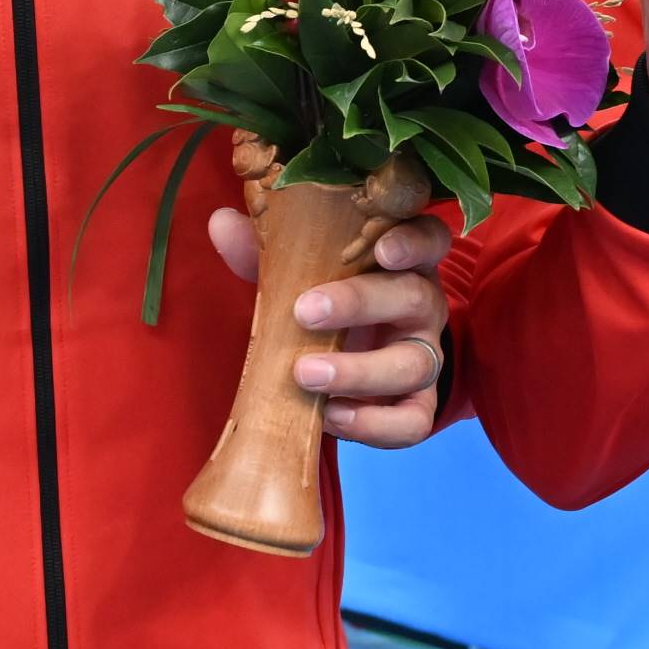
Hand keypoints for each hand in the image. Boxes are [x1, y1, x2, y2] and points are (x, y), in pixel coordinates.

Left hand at [206, 208, 452, 447]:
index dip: (412, 242)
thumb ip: (266, 249)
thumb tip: (221, 224)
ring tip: (304, 374)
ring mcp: (425, 355)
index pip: (428, 239)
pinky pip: (413, 421)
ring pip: (415, 364)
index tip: (382, 249)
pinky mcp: (418, 403)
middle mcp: (423, 304)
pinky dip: (373, 423)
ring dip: (359, 371)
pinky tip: (329, 415)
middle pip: (414, 298)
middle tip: (304, 312)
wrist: (349, 351)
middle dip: (359, 304)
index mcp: (402, 260)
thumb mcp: (299, 268)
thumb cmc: (325, 295)